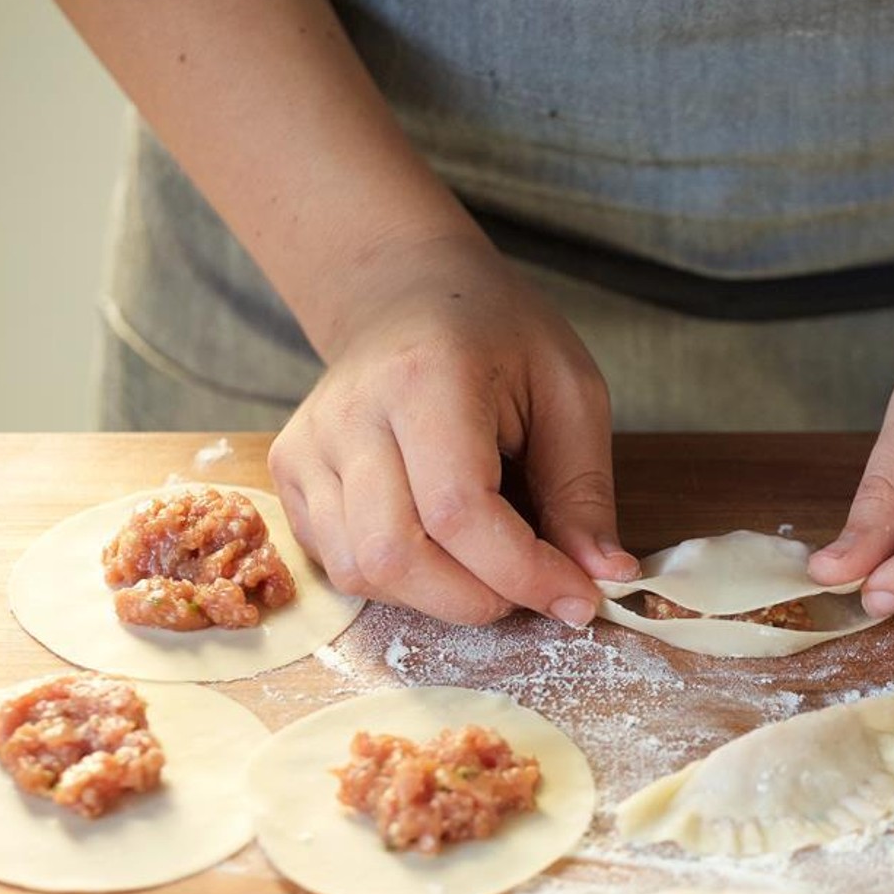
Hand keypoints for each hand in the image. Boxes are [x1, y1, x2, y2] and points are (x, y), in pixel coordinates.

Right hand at [269, 232, 638, 625]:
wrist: (406, 294)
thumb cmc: (497, 337)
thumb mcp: (569, 392)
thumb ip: (584, 491)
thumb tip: (603, 575)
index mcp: (426, 378)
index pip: (459, 511)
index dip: (523, 573)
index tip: (578, 598)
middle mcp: (351, 413)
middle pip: (398, 556)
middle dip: (480, 599)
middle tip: (534, 588)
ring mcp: (308, 446)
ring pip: (363, 572)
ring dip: (440, 598)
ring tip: (490, 565)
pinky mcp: (290, 473)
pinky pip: (340, 564)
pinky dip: (401, 583)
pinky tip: (441, 549)